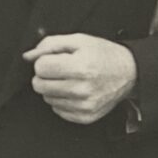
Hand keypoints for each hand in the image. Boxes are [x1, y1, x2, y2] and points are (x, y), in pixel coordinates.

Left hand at [22, 33, 137, 123]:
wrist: (129, 73)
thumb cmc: (104, 54)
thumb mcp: (79, 40)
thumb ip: (50, 44)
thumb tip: (28, 56)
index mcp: (80, 67)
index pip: (40, 67)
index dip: (45, 60)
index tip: (56, 59)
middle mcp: (82, 89)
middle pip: (39, 85)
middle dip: (46, 75)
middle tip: (61, 69)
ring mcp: (84, 105)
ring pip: (47, 98)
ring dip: (54, 88)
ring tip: (70, 79)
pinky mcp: (85, 117)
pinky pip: (57, 110)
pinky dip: (62, 100)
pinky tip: (75, 91)